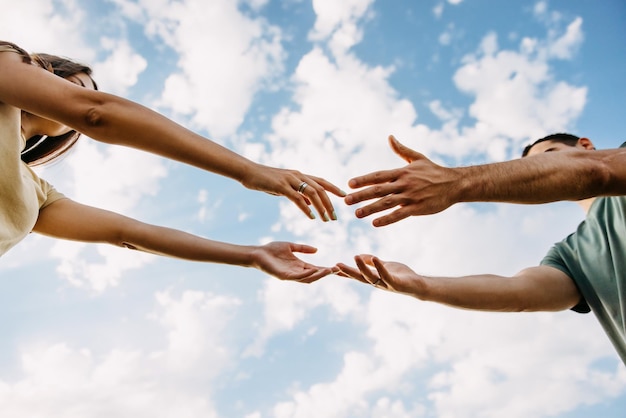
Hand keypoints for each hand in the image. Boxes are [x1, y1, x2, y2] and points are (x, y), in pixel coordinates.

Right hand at [242, 164, 345, 221]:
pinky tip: (311, 217)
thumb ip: (298, 192)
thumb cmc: (265, 180)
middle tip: (335, 217)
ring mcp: (290, 180)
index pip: (321, 181)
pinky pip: (297, 198)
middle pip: (320, 189)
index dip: (334, 188)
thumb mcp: (284, 187)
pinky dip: (306, 208)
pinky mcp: (281, 186)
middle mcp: (298, 175)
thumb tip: (310, 201)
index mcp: (299, 175)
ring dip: (321, 207)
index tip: (344, 196)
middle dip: (329, 203)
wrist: (248, 172)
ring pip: (312, 193)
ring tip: (326, 220)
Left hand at [252, 242, 337, 282]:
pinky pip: (298, 277)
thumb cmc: (271, 250)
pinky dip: (307, 275)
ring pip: (309, 278)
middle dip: (327, 274)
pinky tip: (314, 271)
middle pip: (315, 275)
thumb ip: (303, 248)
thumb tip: (317, 250)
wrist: (257, 253)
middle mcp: (297, 272)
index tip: (338, 267)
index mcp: (299, 265)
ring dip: (320, 275)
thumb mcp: (291, 246)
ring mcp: (291, 275)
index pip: (316, 269)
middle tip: (339, 270)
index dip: (327, 269)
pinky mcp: (284, 276)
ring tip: (330, 271)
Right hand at [336, 254, 425, 296]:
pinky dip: (380, 267)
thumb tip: (358, 255)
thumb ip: (372, 262)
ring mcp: (385, 284)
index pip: (356, 274)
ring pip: (371, 277)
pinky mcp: (395, 283)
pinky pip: (386, 275)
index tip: (331, 268)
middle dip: (347, 272)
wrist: (418, 285)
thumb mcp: (384, 265)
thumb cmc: (401, 275)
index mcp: (373, 278)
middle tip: (335, 266)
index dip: (344, 272)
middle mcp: (377, 282)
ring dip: (362, 268)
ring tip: (355, 257)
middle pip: (359, 277)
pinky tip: (375, 258)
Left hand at [344, 135, 460, 225]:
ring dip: (371, 208)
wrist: (455, 183)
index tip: (349, 184)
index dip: (363, 179)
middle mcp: (404, 183)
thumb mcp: (417, 158)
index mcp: (402, 172)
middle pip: (378, 190)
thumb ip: (401, 150)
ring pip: (386, 203)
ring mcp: (411, 196)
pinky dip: (387, 219)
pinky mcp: (418, 208)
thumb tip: (390, 137)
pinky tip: (375, 223)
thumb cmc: (434, 171)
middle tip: (346, 201)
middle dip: (361, 195)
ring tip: (357, 214)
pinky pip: (400, 214)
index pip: (378, 176)